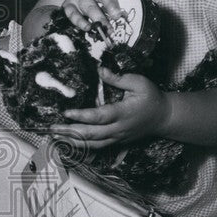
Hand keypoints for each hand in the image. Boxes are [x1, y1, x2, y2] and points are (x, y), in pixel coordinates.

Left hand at [51, 68, 170, 148]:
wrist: (164, 117)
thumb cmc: (152, 97)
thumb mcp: (139, 82)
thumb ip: (118, 78)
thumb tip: (99, 70)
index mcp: (123, 113)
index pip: (99, 117)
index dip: (81, 116)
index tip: (66, 112)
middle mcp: (118, 129)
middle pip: (91, 135)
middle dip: (70, 132)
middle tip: (52, 128)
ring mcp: (117, 138)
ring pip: (92, 144)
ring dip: (72, 142)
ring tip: (55, 137)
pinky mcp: (116, 142)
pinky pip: (96, 147)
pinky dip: (81, 146)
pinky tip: (68, 143)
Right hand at [62, 0, 128, 32]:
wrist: (75, 4)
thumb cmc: (97, 4)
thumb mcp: (107, 3)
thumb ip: (114, 10)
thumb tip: (123, 23)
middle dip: (110, 3)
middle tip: (116, 15)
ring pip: (89, 5)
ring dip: (98, 17)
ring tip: (105, 28)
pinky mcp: (68, 6)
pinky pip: (74, 14)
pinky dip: (81, 22)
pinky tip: (88, 28)